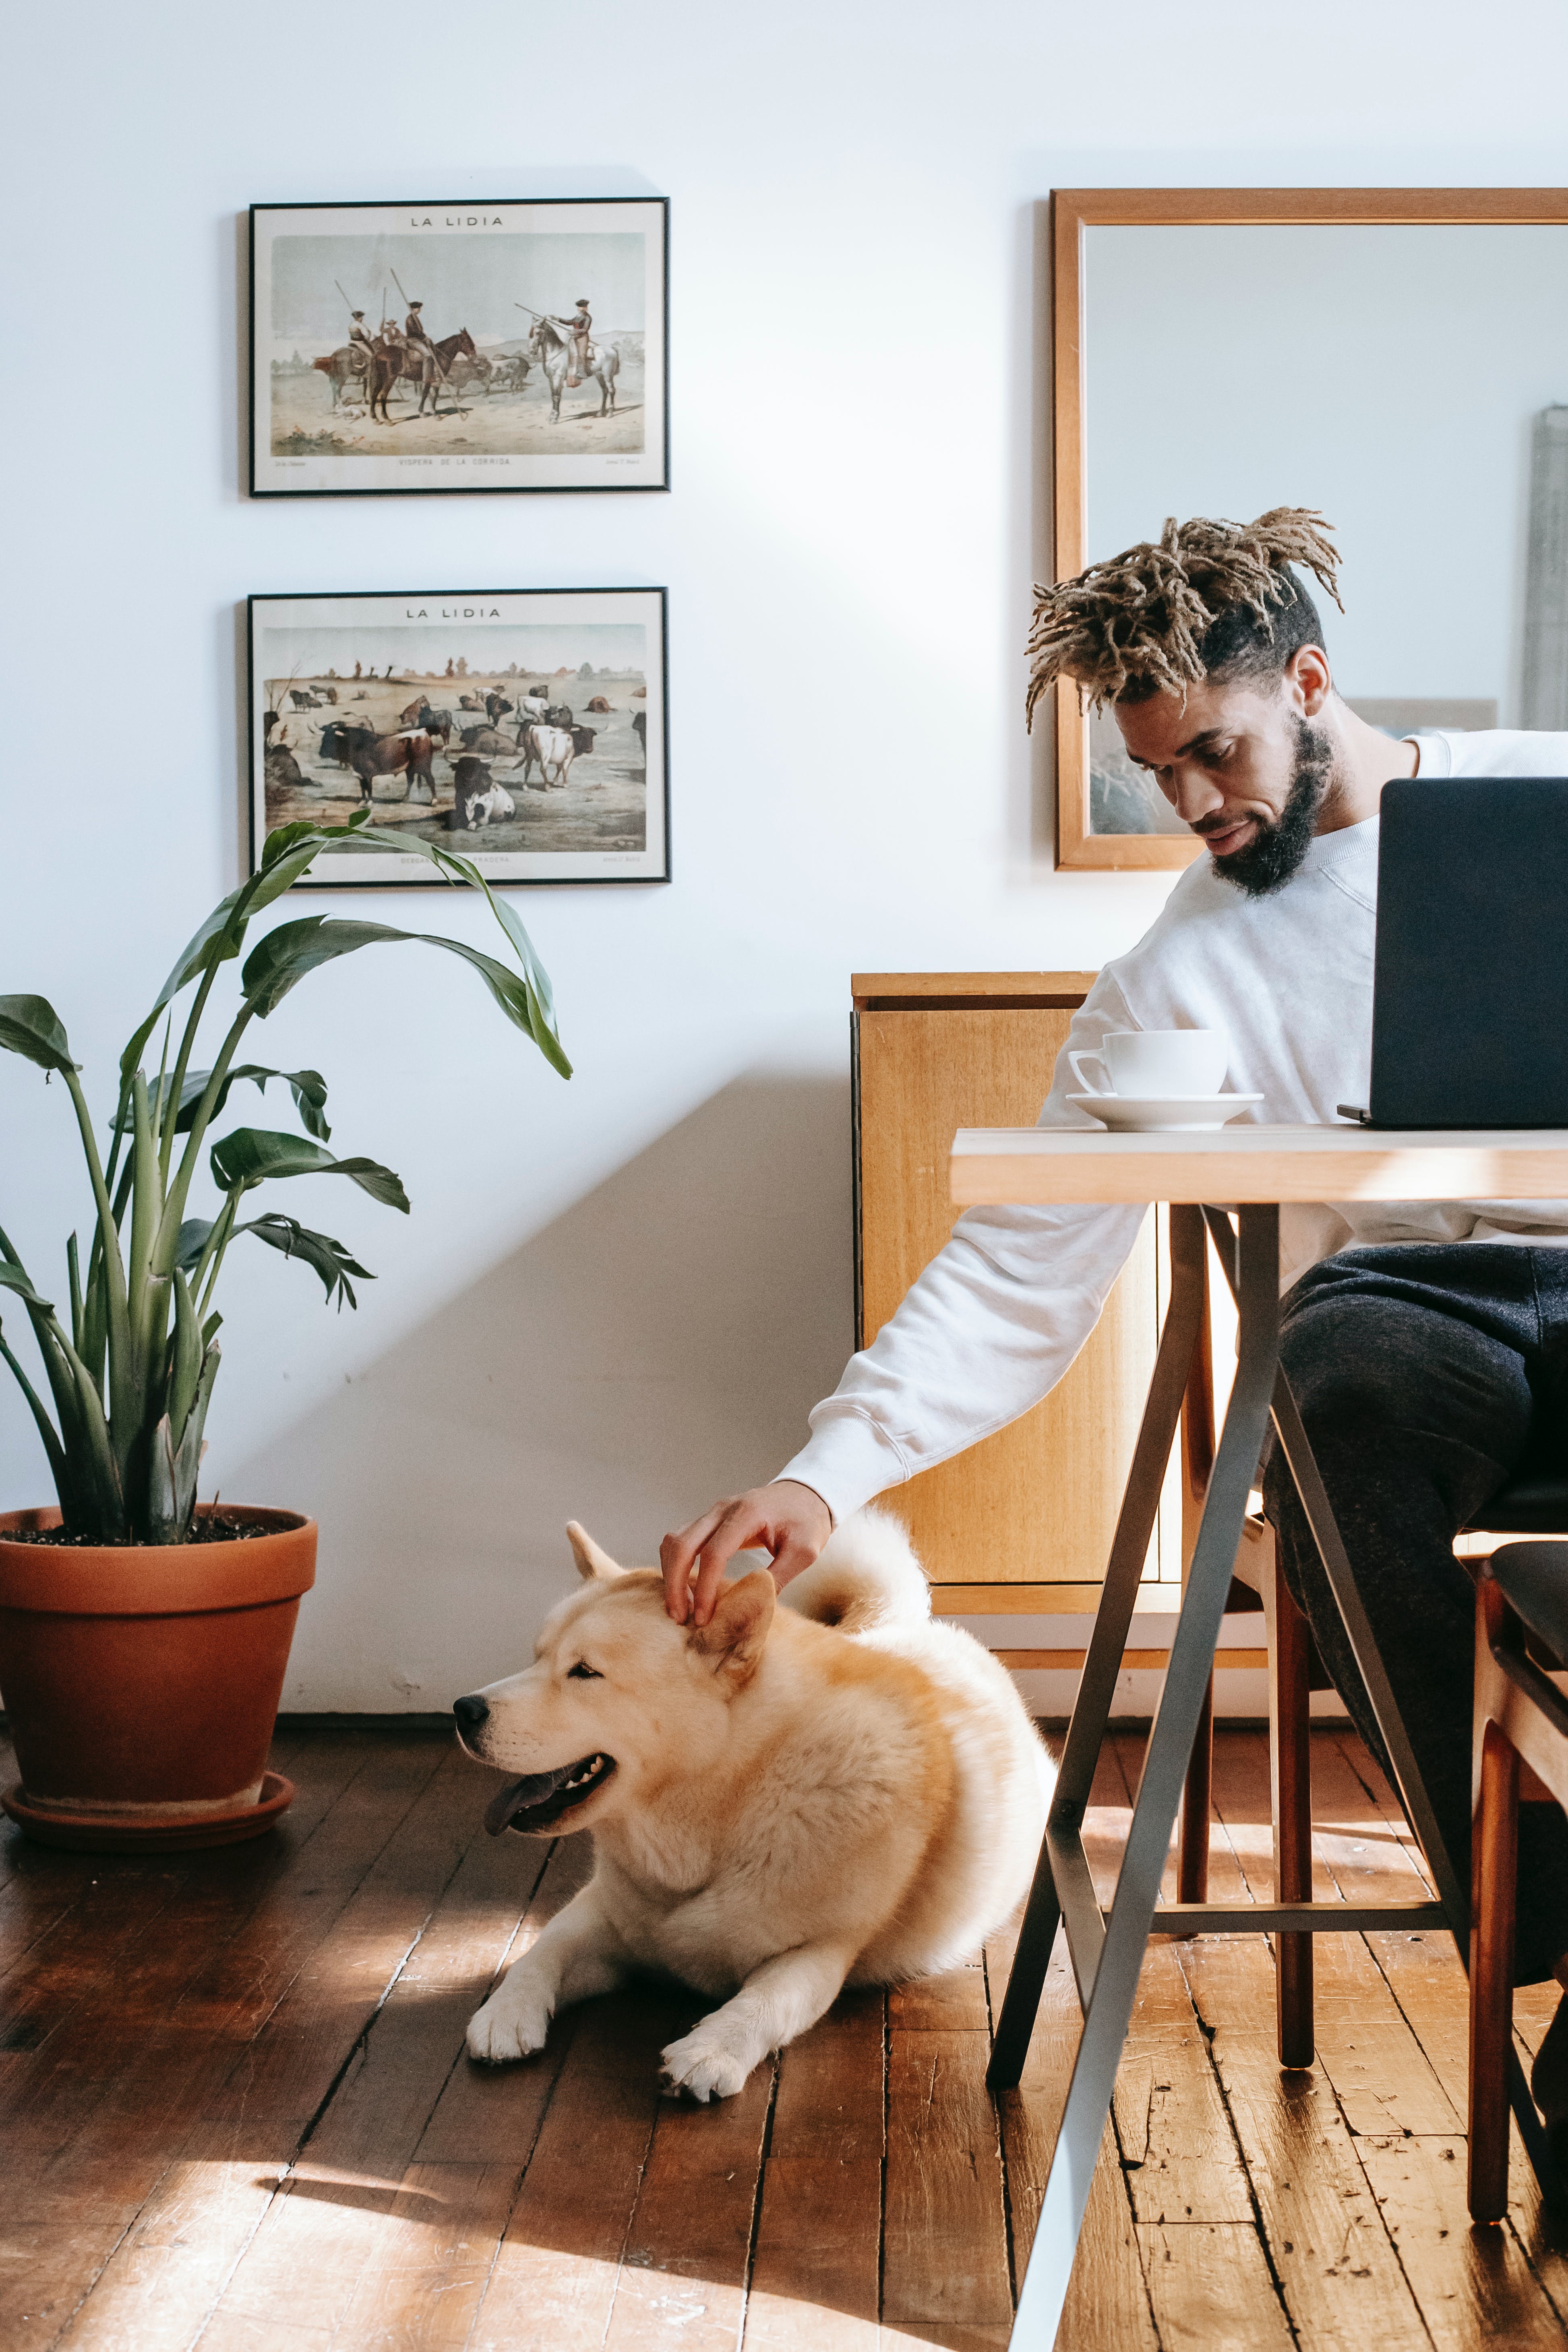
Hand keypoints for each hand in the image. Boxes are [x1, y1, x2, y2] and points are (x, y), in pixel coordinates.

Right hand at [660, 1481, 832, 1626]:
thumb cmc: (807, 1521)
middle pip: (682, 1544)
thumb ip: (779, 1576)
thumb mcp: (805, 1551)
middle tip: (679, 1617)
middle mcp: (723, 1510)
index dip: (705, 1589)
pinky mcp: (710, 1520)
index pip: (714, 1554)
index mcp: (746, 1514)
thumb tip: (754, 1605)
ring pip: (675, 1540)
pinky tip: (684, 1589)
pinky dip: (676, 1564)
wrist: (807, 1494)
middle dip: (675, 1583)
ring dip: (671, 1574)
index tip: (703, 1618)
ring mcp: (713, 1513)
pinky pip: (682, 1540)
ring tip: (679, 1608)